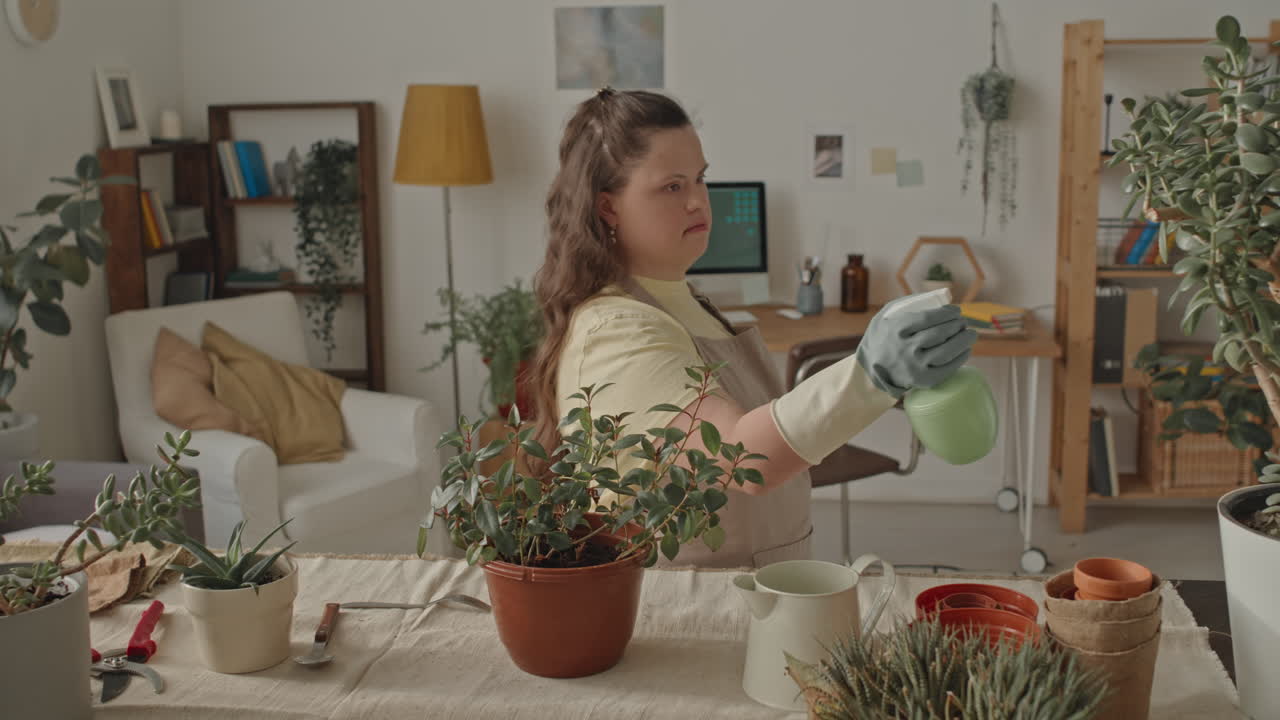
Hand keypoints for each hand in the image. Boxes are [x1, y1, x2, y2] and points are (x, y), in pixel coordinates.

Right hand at [855, 301, 976, 396]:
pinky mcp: (922, 380)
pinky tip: (965, 350)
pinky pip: (947, 368)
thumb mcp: (888, 313)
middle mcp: (905, 348)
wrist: (870, 365)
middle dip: (958, 325)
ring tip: (971, 334)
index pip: (929, 318)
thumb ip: (912, 302)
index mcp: (897, 329)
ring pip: (947, 351)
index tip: (956, 311)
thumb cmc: (885, 334)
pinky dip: (961, 358)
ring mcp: (915, 366)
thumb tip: (945, 296)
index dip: (947, 313)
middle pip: (941, 334)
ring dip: (964, 341)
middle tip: (964, 322)